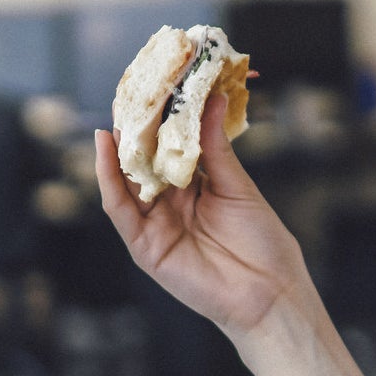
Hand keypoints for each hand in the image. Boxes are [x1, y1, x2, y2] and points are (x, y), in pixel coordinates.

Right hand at [94, 94, 310, 334]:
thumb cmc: (262, 241)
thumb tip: (210, 99)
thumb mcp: (237, 186)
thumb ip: (215, 147)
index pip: (169, 146)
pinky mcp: (144, 247)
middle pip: (143, 161)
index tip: (158, 83)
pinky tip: (105, 148)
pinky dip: (109, 179)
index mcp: (194, 187)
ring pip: (126, 181)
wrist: (269, 292)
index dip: (161, 118)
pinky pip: (120, 209)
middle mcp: (170, 203)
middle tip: (129, 91)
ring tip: (113, 113)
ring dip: (116, 148)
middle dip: (134, 128)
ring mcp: (155, 225)